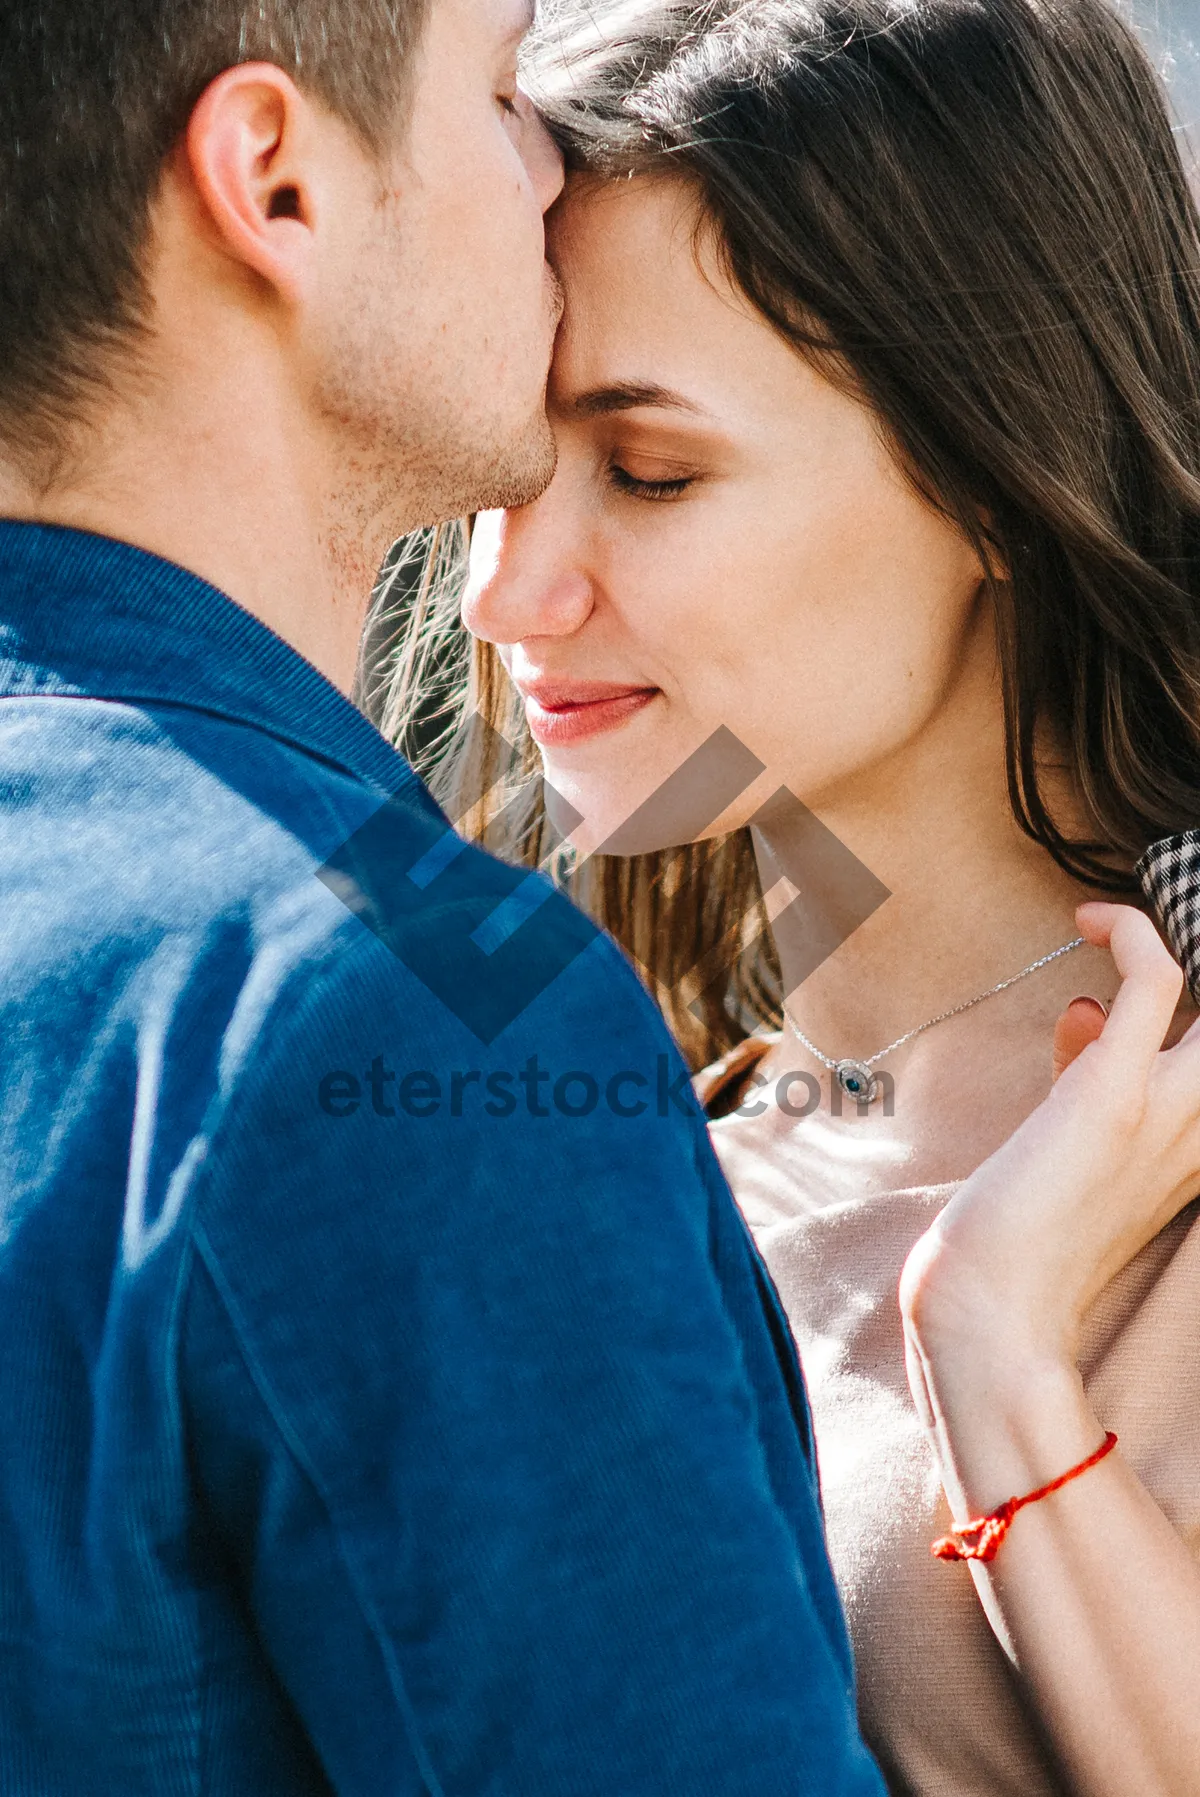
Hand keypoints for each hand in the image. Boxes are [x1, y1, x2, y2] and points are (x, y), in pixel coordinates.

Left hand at [900, 902, 1199, 1375]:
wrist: (994, 1308)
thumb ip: (1087, 1073)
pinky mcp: (1115, 1090)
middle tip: (1167, 952)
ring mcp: (1171, 1111)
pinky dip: (1131, 933)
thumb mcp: (1071, 1147)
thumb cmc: (1020, 1238)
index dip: (1195, 1032)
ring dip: (1181, 949)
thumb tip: (1090, 1004)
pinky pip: (1154, 980)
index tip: (1158, 972)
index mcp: (1196, 1157)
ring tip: (1125, 920)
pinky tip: (1091, 918)